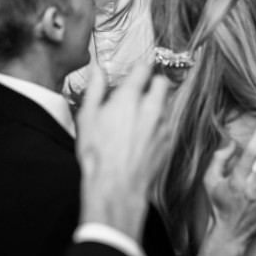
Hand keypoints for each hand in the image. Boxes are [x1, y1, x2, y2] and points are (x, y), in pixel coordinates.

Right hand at [76, 62, 171, 236]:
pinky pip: (167, 124)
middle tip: (139, 94)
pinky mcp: (168, 141)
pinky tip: (144, 136)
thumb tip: (97, 70)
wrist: (116, 187)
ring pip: (166, 104)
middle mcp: (150, 107)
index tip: (132, 76)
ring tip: (138, 118)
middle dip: (152, 84)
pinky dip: (158, 125)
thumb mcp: (87, 118)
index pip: (143, 69)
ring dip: (155, 105)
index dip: (138, 70)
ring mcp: (162, 125)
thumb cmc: (98, 155)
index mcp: (129, 98)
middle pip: (162, 82)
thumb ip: (95, 89)